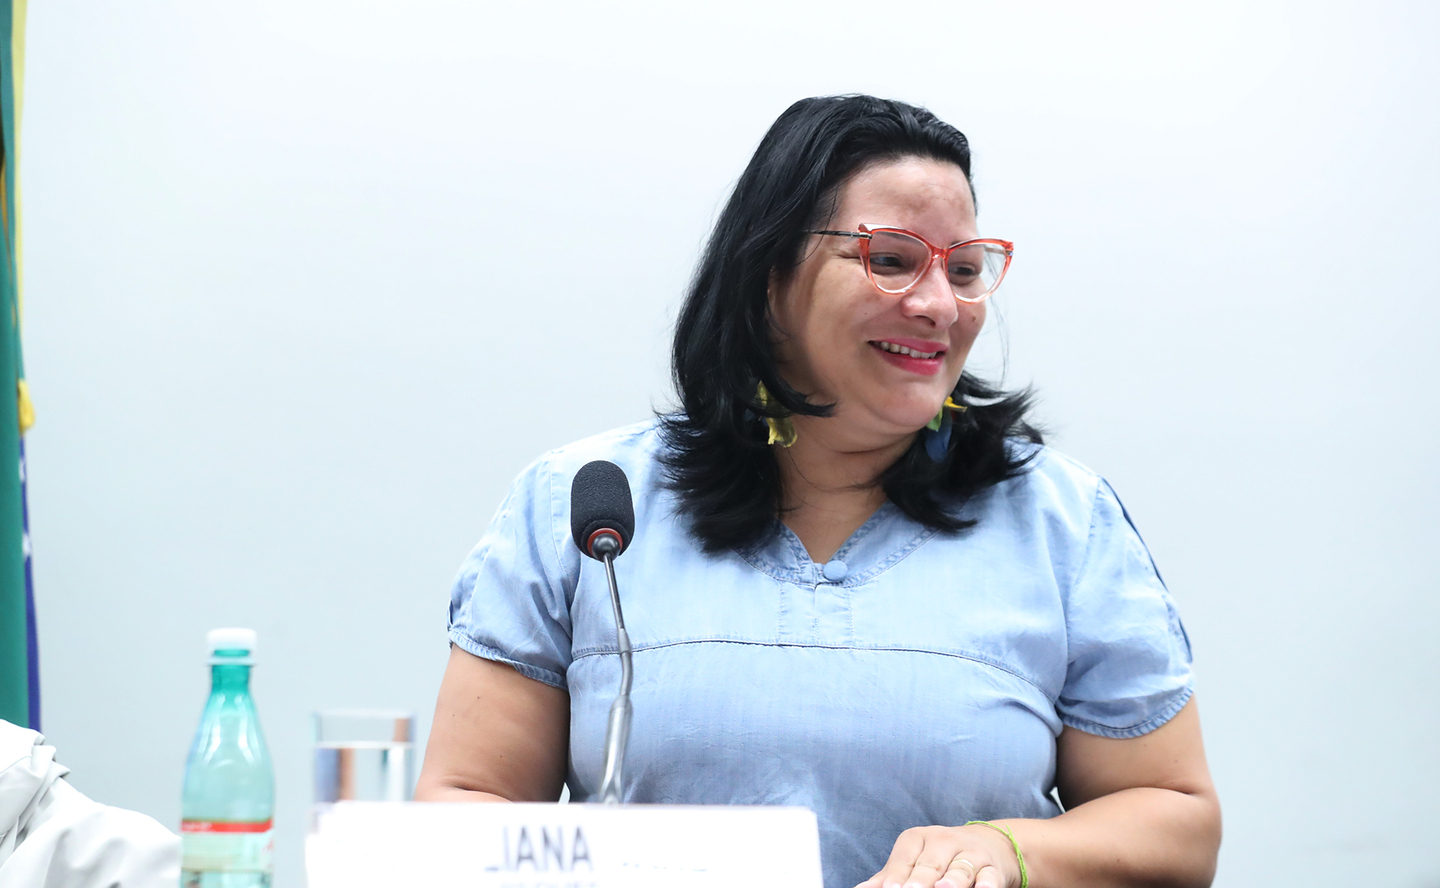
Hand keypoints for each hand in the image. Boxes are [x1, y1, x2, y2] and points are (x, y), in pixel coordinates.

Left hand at [856, 823, 1020, 887]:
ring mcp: (970, 854)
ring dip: (952, 880)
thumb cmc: (940, 856)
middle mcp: (944, 841)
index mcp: (918, 838)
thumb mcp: (914, 859)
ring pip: (961, 869)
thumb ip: (891, 875)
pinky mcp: (993, 868)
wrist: (989, 844)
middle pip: (930, 865)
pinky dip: (986, 884)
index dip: (895, 877)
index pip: (904, 860)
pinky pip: (989, 877)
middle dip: (919, 881)